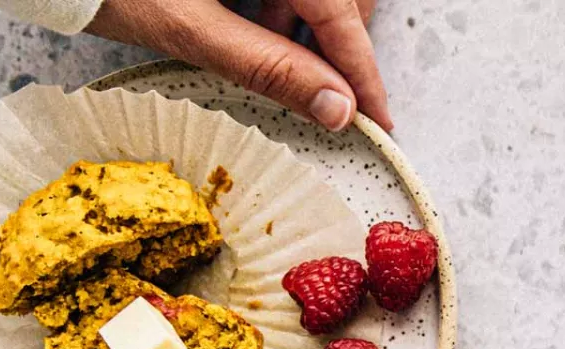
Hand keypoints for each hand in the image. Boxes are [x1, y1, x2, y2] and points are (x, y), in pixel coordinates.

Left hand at [88, 0, 391, 131]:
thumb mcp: (187, 25)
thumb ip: (267, 65)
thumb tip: (336, 108)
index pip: (341, 12)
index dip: (361, 71)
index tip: (377, 119)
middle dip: (334, 40)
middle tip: (311, 85)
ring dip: (307, 18)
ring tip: (263, 43)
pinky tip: (252, 15)